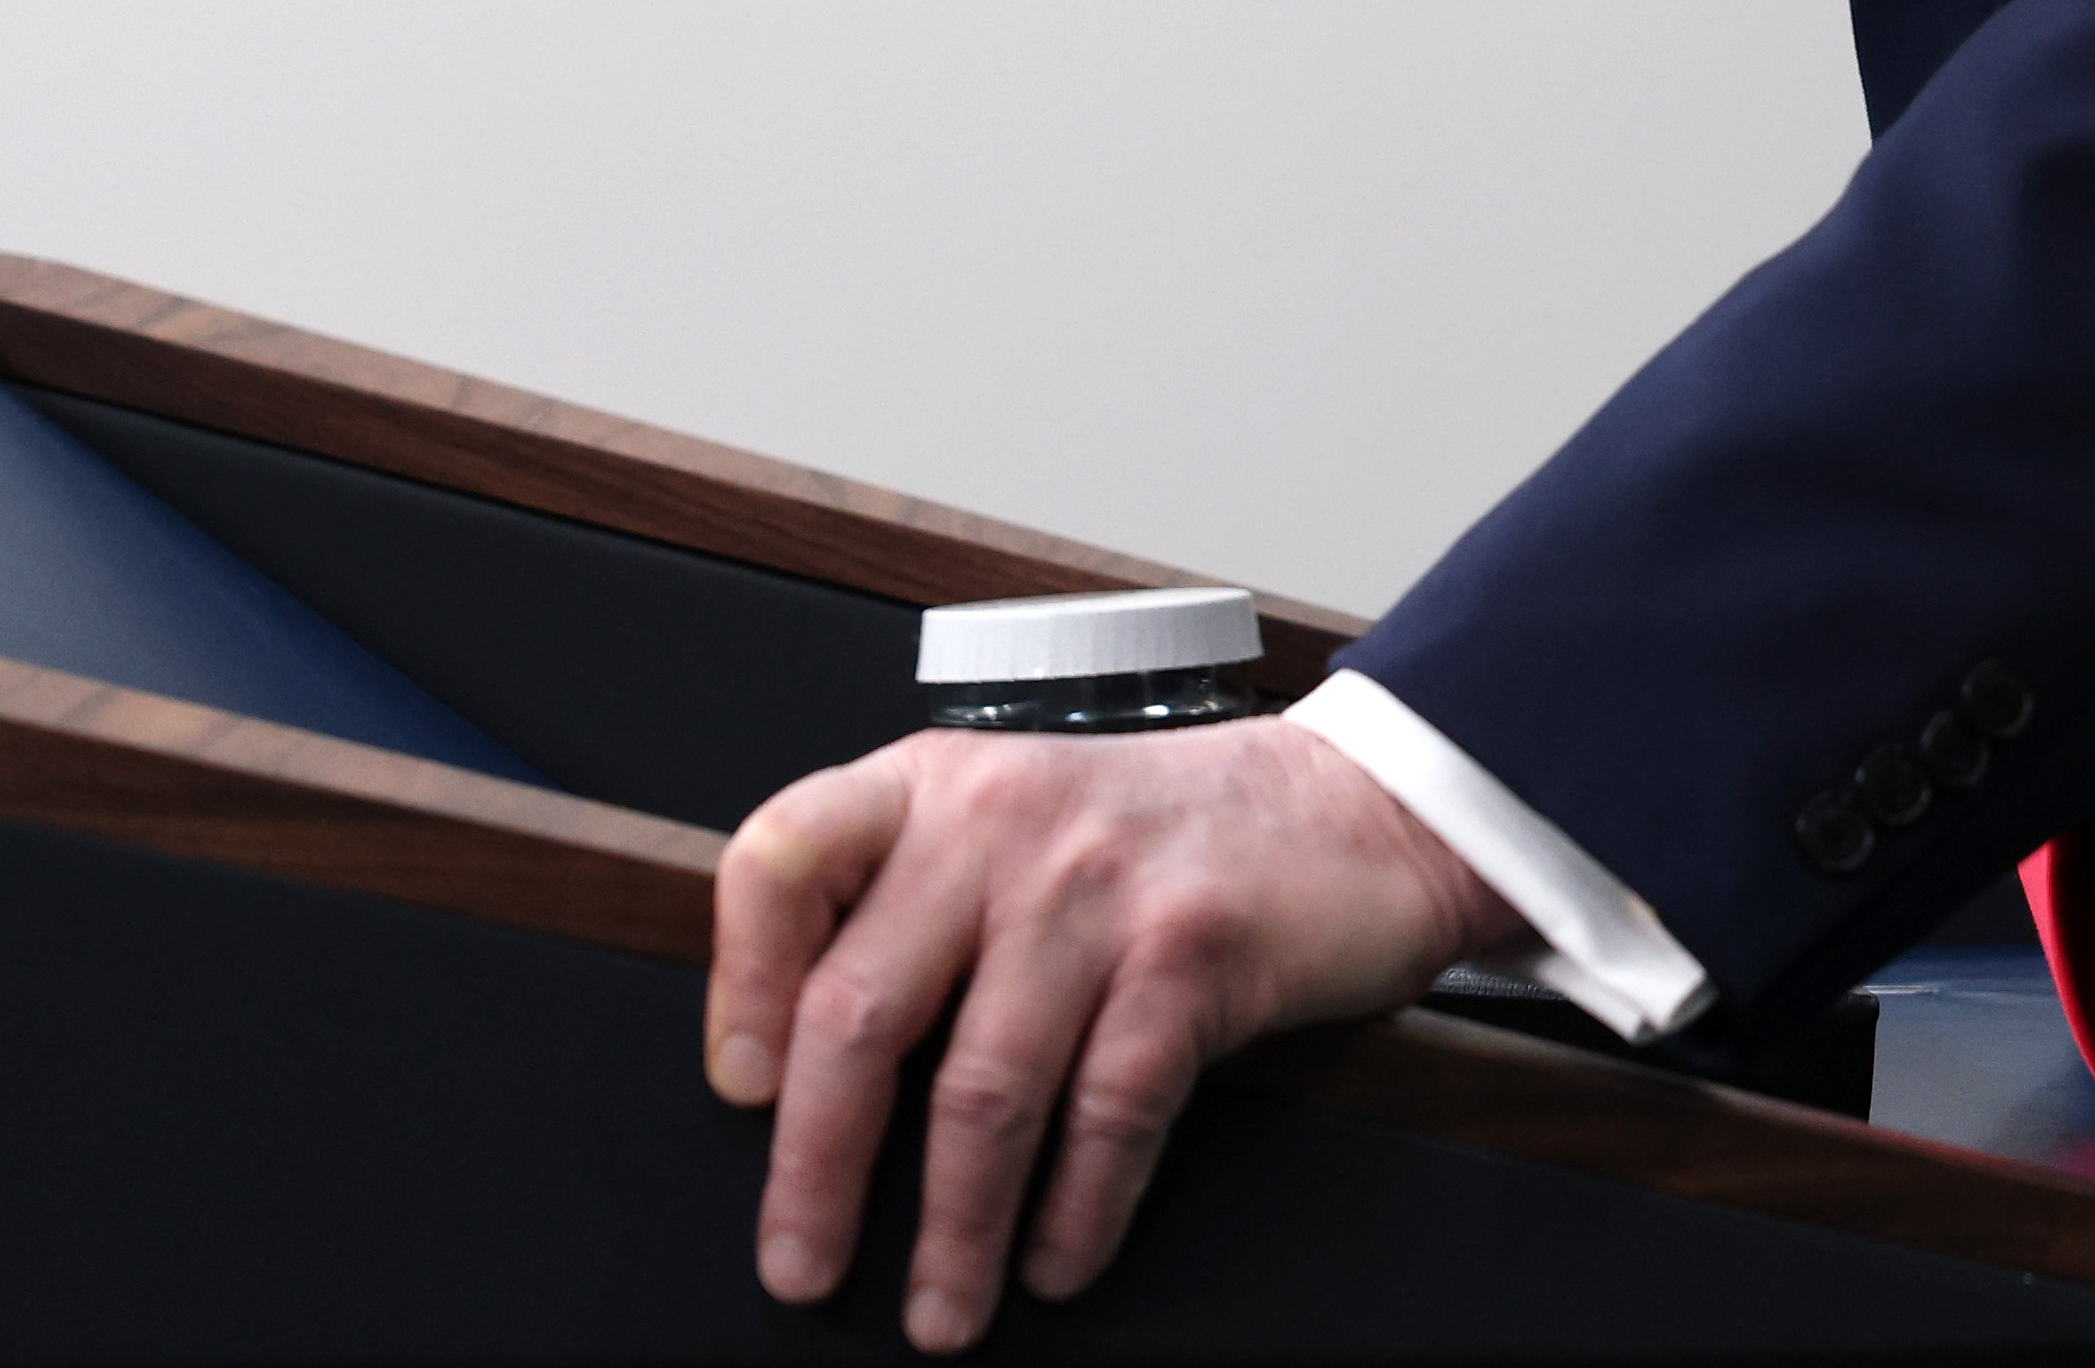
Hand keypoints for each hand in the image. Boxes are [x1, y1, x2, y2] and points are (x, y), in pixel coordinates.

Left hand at [705, 715, 1513, 1348]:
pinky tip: (1058, 1261)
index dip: (739, 984)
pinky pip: (1108, 1113)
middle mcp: (1002, 822)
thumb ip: (916, 903)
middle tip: (802, 1262)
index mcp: (935, 787)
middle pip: (861, 1010)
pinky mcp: (1192, 954)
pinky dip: (1077, 1211)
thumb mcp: (1018, 824)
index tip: (740, 1090)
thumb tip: (801, 1070)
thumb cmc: (1168, 833)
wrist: (1354, 805)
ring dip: (952, 1229)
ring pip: (983, 1089)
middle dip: (818, 1169)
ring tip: (940, 1307)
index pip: (782, 860)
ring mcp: (1099, 888)